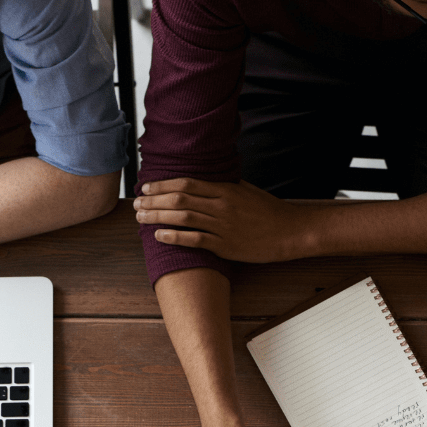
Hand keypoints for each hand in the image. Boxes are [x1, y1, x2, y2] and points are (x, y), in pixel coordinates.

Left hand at [135, 179, 314, 263]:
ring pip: (184, 218)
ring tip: (141, 217)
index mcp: (225, 190)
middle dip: (154, 201)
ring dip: (158, 217)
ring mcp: (223, 226)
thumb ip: (224, 186)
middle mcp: (221, 206)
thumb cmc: (269, 211)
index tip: (147, 187)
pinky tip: (159, 235)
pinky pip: (195, 240)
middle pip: (180, 200)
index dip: (163, 185)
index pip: (187, 184)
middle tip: (137, 203)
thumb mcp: (246, 191)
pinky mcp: (225, 245)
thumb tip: (204, 181)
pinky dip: (175, 237)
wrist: (289, 232)